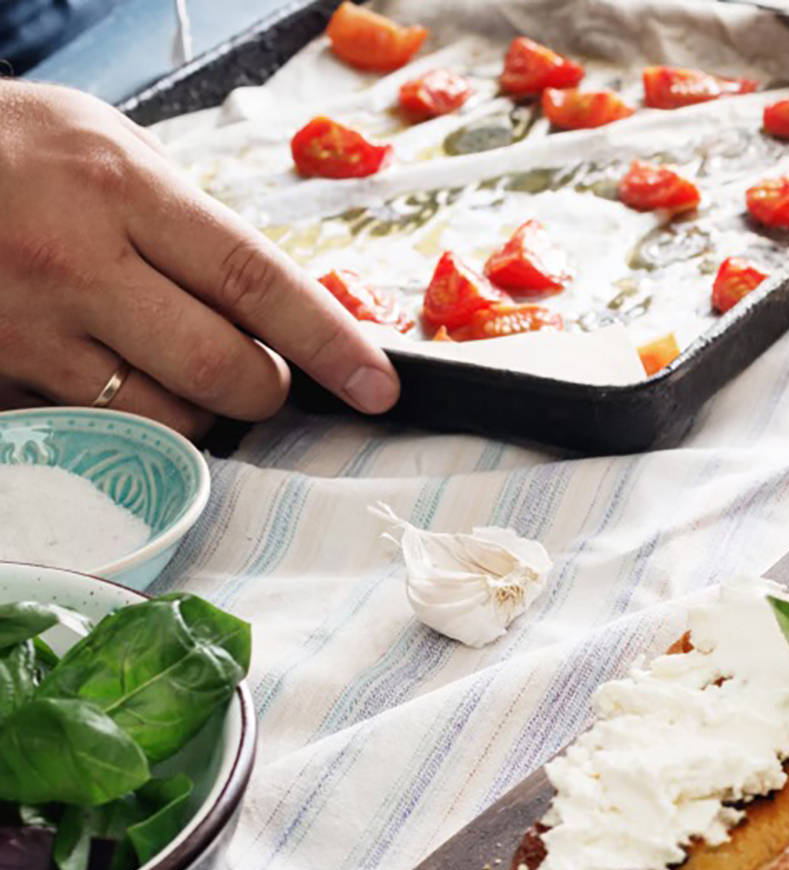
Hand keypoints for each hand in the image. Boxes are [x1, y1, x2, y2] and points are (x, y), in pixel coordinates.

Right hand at [0, 82, 399, 436]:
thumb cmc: (12, 150)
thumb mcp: (110, 148)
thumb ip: (193, 224)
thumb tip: (282, 305)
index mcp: (121, 193)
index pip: (258, 284)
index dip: (332, 344)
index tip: (378, 387)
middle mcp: (74, 265)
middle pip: (219, 371)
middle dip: (262, 387)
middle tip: (258, 372)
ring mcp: (25, 332)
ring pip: (161, 419)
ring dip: (195, 410)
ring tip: (169, 362)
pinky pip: (92, 429)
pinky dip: (120, 418)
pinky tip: (101, 371)